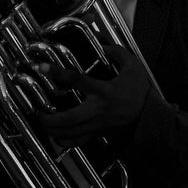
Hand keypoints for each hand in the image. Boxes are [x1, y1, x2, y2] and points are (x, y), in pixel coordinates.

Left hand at [30, 42, 153, 147]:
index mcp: (104, 91)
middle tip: (37, 112)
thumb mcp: (133, 66)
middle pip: (68, 118)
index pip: (77, 80)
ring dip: (52, 130)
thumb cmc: (140, 92)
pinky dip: (63, 141)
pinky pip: (76, 142)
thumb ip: (117, 53)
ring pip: (69, 133)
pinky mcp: (97, 134)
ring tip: (43, 123)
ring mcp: (96, 125)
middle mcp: (97, 109)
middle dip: (49, 118)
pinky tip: (56, 136)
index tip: (42, 68)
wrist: (150, 117)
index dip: (57, 73)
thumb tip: (102, 45)